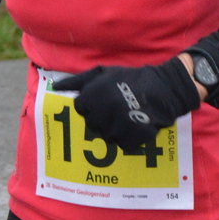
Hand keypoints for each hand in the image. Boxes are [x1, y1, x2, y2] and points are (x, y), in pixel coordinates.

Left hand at [52, 58, 200, 153]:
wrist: (163, 88)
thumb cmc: (129, 79)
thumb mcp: (102, 73)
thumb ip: (76, 81)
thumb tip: (55, 88)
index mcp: (92, 96)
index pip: (80, 109)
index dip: (90, 105)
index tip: (102, 101)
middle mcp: (102, 113)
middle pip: (92, 125)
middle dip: (101, 118)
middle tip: (116, 108)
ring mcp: (117, 127)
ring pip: (106, 137)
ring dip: (115, 129)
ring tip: (126, 116)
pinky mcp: (132, 139)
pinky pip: (123, 146)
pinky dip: (128, 139)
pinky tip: (135, 125)